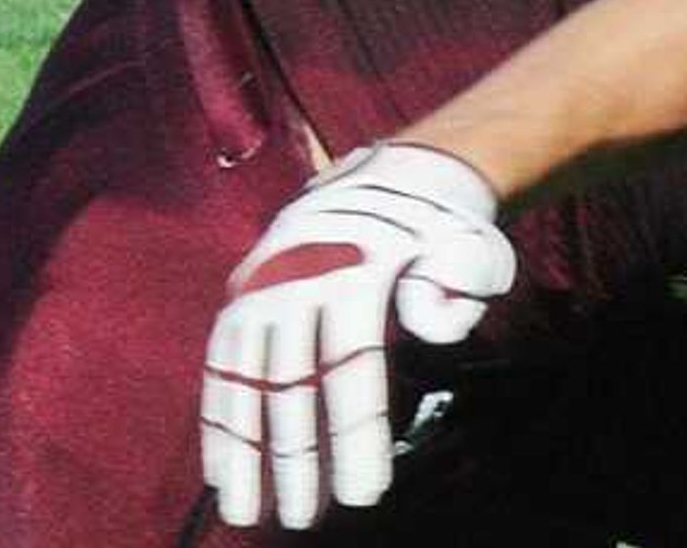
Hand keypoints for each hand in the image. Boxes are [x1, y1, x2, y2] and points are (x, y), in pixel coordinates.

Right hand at [201, 143, 514, 529]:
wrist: (395, 173)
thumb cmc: (442, 227)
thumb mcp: (467, 246)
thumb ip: (453, 288)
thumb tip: (428, 326)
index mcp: (358, 273)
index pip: (353, 373)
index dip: (355, 438)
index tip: (361, 494)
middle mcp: (297, 282)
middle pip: (294, 388)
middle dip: (298, 462)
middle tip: (305, 520)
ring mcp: (261, 290)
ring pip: (246, 384)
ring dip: (246, 454)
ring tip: (247, 514)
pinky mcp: (239, 298)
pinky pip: (221, 369)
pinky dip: (219, 421)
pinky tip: (221, 470)